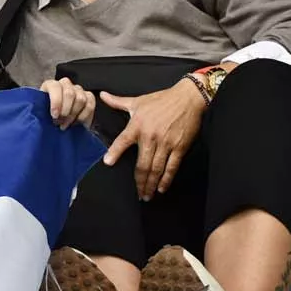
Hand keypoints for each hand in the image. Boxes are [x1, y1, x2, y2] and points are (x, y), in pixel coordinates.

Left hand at [40, 78, 96, 129]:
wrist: (55, 120)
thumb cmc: (45, 115)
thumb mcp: (40, 112)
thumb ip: (40, 111)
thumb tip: (46, 116)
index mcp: (50, 85)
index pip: (55, 87)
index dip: (56, 101)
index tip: (55, 115)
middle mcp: (65, 84)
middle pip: (69, 93)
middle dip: (66, 111)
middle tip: (60, 123)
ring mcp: (78, 89)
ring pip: (81, 99)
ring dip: (75, 115)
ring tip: (67, 125)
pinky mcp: (88, 96)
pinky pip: (91, 103)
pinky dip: (85, 115)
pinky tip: (79, 124)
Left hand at [100, 81, 206, 200]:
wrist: (188, 98)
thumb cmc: (162, 99)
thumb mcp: (138, 101)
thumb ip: (118, 102)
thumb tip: (102, 96)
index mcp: (137, 125)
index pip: (122, 141)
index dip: (115, 152)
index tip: (108, 163)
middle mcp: (150, 137)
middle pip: (142, 164)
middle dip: (140, 182)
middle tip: (138, 194)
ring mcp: (166, 143)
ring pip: (156, 168)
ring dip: (151, 184)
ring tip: (148, 195)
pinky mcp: (179, 147)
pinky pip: (172, 166)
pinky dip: (167, 179)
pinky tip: (162, 188)